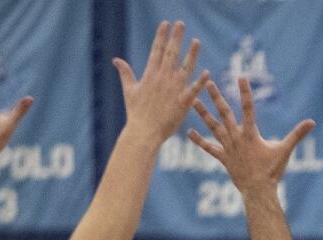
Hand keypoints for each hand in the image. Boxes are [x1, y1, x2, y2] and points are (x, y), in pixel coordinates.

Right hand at [112, 20, 209, 142]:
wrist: (144, 132)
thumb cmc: (136, 113)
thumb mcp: (129, 90)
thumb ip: (125, 73)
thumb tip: (116, 60)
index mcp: (150, 74)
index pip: (156, 50)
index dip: (161, 35)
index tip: (166, 23)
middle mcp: (162, 79)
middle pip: (171, 53)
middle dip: (176, 37)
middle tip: (181, 23)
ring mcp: (174, 90)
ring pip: (185, 67)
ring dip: (191, 54)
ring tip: (196, 41)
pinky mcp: (183, 102)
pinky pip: (194, 89)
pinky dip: (200, 81)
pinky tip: (207, 72)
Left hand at [188, 79, 313, 195]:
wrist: (258, 191)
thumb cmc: (272, 171)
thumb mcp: (285, 150)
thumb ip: (297, 134)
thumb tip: (312, 122)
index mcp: (250, 133)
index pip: (248, 107)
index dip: (245, 91)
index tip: (240, 76)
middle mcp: (236, 137)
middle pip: (224, 113)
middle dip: (216, 97)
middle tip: (207, 82)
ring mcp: (228, 147)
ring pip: (213, 127)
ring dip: (203, 114)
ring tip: (193, 101)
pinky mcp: (224, 158)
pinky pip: (209, 148)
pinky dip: (200, 141)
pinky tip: (189, 133)